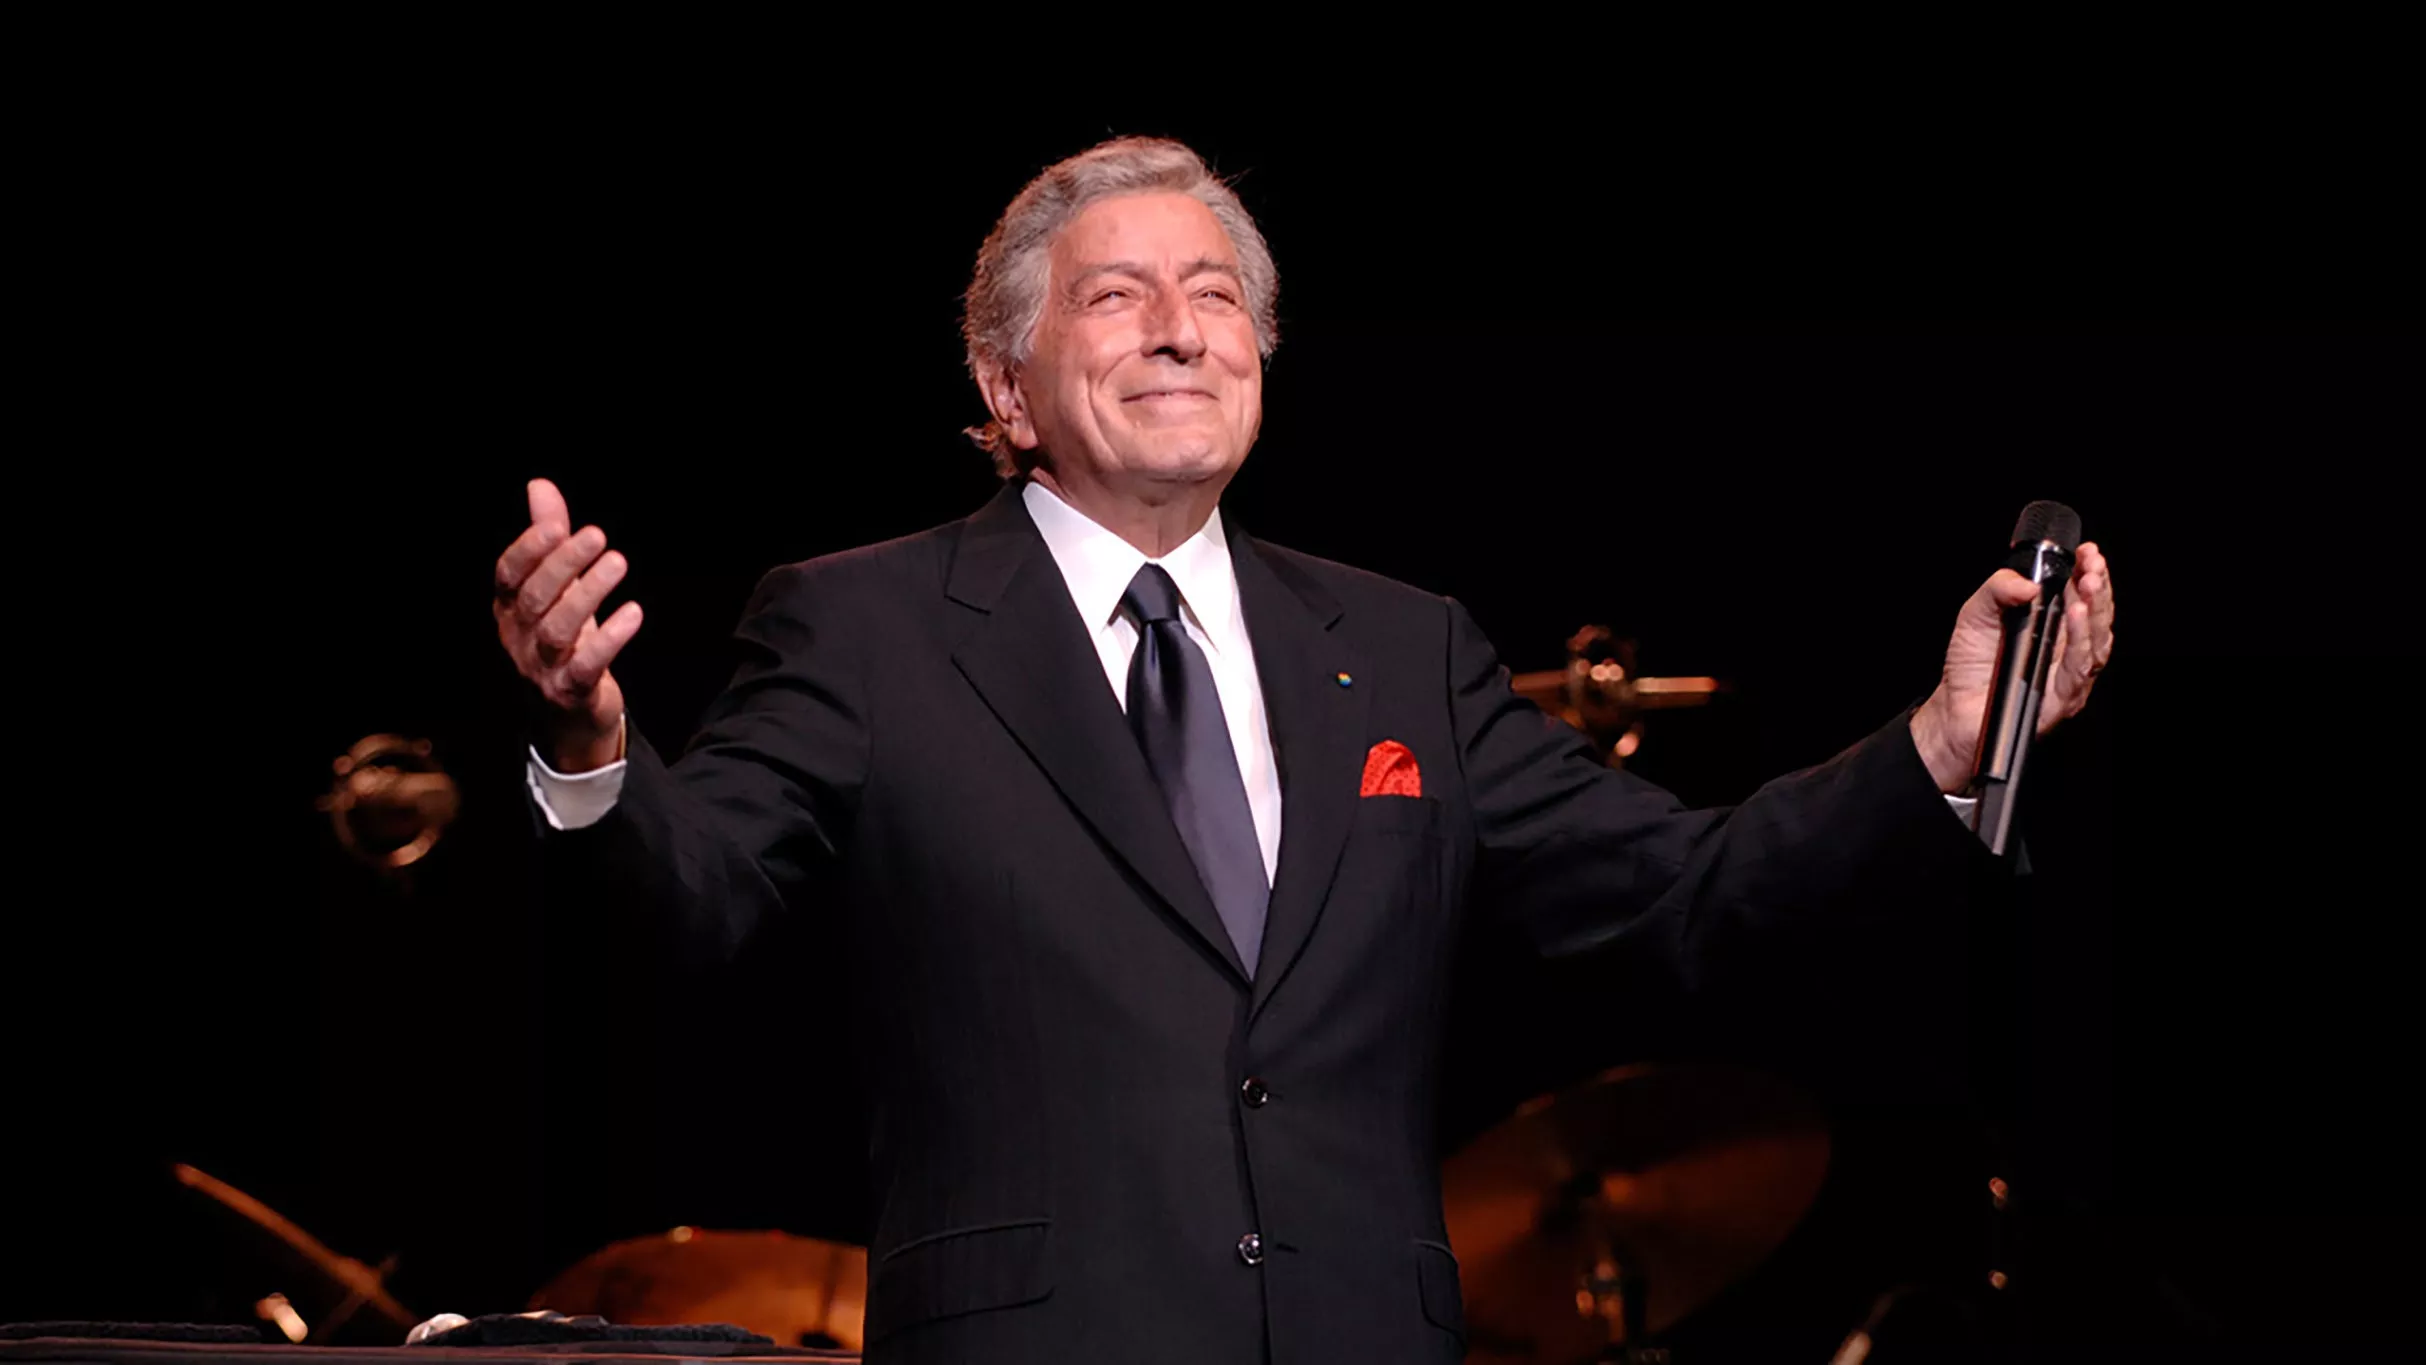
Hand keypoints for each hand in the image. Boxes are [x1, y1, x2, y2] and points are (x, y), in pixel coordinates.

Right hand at [493, 479, 643, 771]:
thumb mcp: (555, 588)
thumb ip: (548, 538)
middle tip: (597, 535)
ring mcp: (541, 667)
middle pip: (534, 597)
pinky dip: (610, 639)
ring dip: (588, 593)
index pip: (508, 575)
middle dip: (564, 564)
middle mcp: (518, 636)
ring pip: (558, 629)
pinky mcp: (571, 691)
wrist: (567, 714)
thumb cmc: (562, 640)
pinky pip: (587, 665)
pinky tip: (633, 613)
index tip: (555, 524)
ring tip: (617, 562)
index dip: (528, 550)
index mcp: (509, 608)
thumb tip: (540, 485)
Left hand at [1911, 542, 2115, 792]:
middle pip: (2095, 614)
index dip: (2088, 571)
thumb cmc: (1970, 664)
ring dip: (2093, 611)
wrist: (1954, 709)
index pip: (2080, 593)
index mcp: (2052, 623)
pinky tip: (2075, 618)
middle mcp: (2066, 647)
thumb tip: (2028, 583)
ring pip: (2095, 641)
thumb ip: (1998, 590)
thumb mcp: (1977, 614)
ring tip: (2087, 585)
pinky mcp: (2061, 699)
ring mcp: (2067, 674)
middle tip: (2093, 565)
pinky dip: (2079, 642)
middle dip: (2098, 586)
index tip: (2088, 552)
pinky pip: (2077, 669)